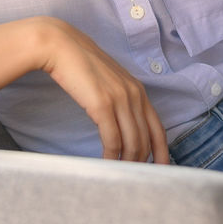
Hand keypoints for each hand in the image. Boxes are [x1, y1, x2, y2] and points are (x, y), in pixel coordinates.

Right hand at [38, 17, 170, 163]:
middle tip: (134, 178)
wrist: (59, 45)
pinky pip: (112, 139)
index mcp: (138, 90)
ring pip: (131, 143)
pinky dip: (110, 156)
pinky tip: (105, 163)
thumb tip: (120, 121)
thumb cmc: (79, 63)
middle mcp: (134, 95)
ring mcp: (119, 99)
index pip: (158, 128)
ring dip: (126, 162)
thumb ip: (118, 97)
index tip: (161, 169)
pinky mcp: (102, 105)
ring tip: (118, 175)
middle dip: (141, 162)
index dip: (162, 152)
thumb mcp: (107, 80)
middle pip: (145, 140)